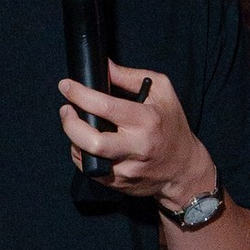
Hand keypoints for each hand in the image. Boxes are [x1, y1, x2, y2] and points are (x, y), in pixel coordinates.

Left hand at [59, 60, 212, 207]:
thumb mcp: (162, 92)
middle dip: (70, 124)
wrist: (183, 169)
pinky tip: (86, 144)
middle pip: (92, 141)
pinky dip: (82, 155)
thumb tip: (104, 65)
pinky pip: (90, 170)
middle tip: (66, 110)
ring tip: (77, 126)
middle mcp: (136, 147)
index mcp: (146, 120)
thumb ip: (130, 77)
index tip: (66, 86)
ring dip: (73, 140)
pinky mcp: (119, 184)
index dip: (80, 94)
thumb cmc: (172, 126)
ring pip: (86, 158)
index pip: (105, 107)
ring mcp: (127, 169)